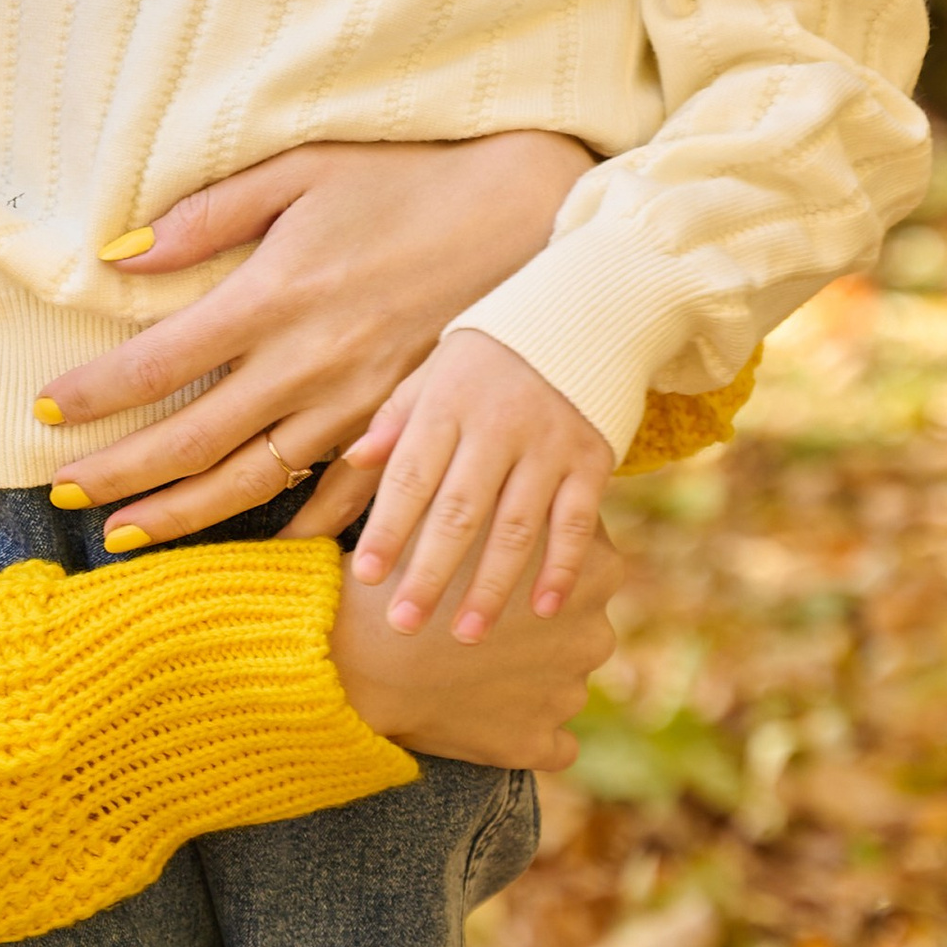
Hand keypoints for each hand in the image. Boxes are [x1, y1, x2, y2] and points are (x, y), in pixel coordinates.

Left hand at [36, 132, 594, 542]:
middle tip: (62, 492)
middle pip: (192, 439)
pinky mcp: (399, 423)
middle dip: (120, 473)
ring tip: (124, 536)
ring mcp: (356, 404)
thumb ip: (208, 214)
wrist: (526, 213)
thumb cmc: (405, 182)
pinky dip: (296, 530)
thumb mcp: (302, 172)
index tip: (45, 414)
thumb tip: (121, 253)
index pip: (156, 362)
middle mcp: (309, 363)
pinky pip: (339, 496)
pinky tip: (255, 550)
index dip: (94, 396)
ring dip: (184, 515)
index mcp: (273, 296)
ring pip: (253, 481)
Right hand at [332, 517, 622, 770]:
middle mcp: (595, 632)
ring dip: (527, 676)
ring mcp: (569, 691)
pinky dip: (526, 733)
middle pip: (576, 623)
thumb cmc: (402, 570)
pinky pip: (552, 743)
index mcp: (594, 568)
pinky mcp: (537, 741)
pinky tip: (489, 716)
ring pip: (560, 680)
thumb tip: (520, 482)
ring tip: (469, 665)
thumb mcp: (459, 509)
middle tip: (477, 615)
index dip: (535, 565)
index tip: (497, 567)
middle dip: (536, 623)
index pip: (584, 562)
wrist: (353, 652)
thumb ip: (510, 495)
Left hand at [343, 329, 615, 640]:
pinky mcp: (593, 459)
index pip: (411, 476)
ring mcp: (549, 445)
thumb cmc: (490, 352)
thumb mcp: (435, 369)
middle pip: (458, 511)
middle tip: (404, 624)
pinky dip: (561, 567)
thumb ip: (397, 418)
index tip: (366, 577)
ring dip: (491, 585)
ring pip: (516, 526)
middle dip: (430, 573)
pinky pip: (576, 522)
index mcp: (447, 404)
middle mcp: (497, 426)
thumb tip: (354, 460)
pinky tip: (543, 608)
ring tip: (467, 634)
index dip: (388, 528)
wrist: (585, 312)